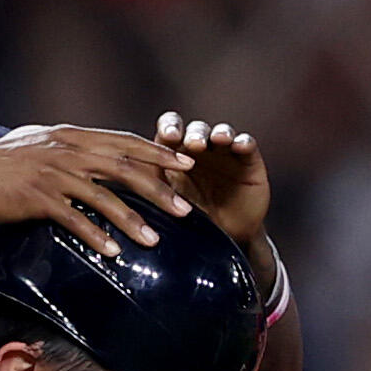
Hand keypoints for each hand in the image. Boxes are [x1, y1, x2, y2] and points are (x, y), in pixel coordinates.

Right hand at [0, 125, 197, 257]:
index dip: (157, 154)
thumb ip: (72, 149)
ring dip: (131, 219)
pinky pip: (73, 217)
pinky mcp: (36, 197)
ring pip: (103, 196)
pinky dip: (95, 234)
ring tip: (154, 241)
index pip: (124, 142)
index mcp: (71, 136)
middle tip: (185, 208)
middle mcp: (66, 149)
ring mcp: (52, 172)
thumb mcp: (41, 144)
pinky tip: (112, 251)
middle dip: (158, 188)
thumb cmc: (2, 162)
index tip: (186, 165)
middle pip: (123, 168)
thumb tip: (101, 157)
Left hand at [156, 113, 272, 271]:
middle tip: (192, 143)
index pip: (170, 130)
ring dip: (219, 133)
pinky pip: (246, 144)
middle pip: (195, 129)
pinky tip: (239, 145)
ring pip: (221, 132)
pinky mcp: (249, 160)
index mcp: (176, 154)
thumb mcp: (168, 205)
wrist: (223, 242)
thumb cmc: (190, 221)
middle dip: (193, 134)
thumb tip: (122, 182)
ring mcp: (226, 152)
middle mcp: (201, 148)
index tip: (169, 137)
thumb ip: (149, 189)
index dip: (171, 129)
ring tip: (218, 140)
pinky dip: (242, 142)